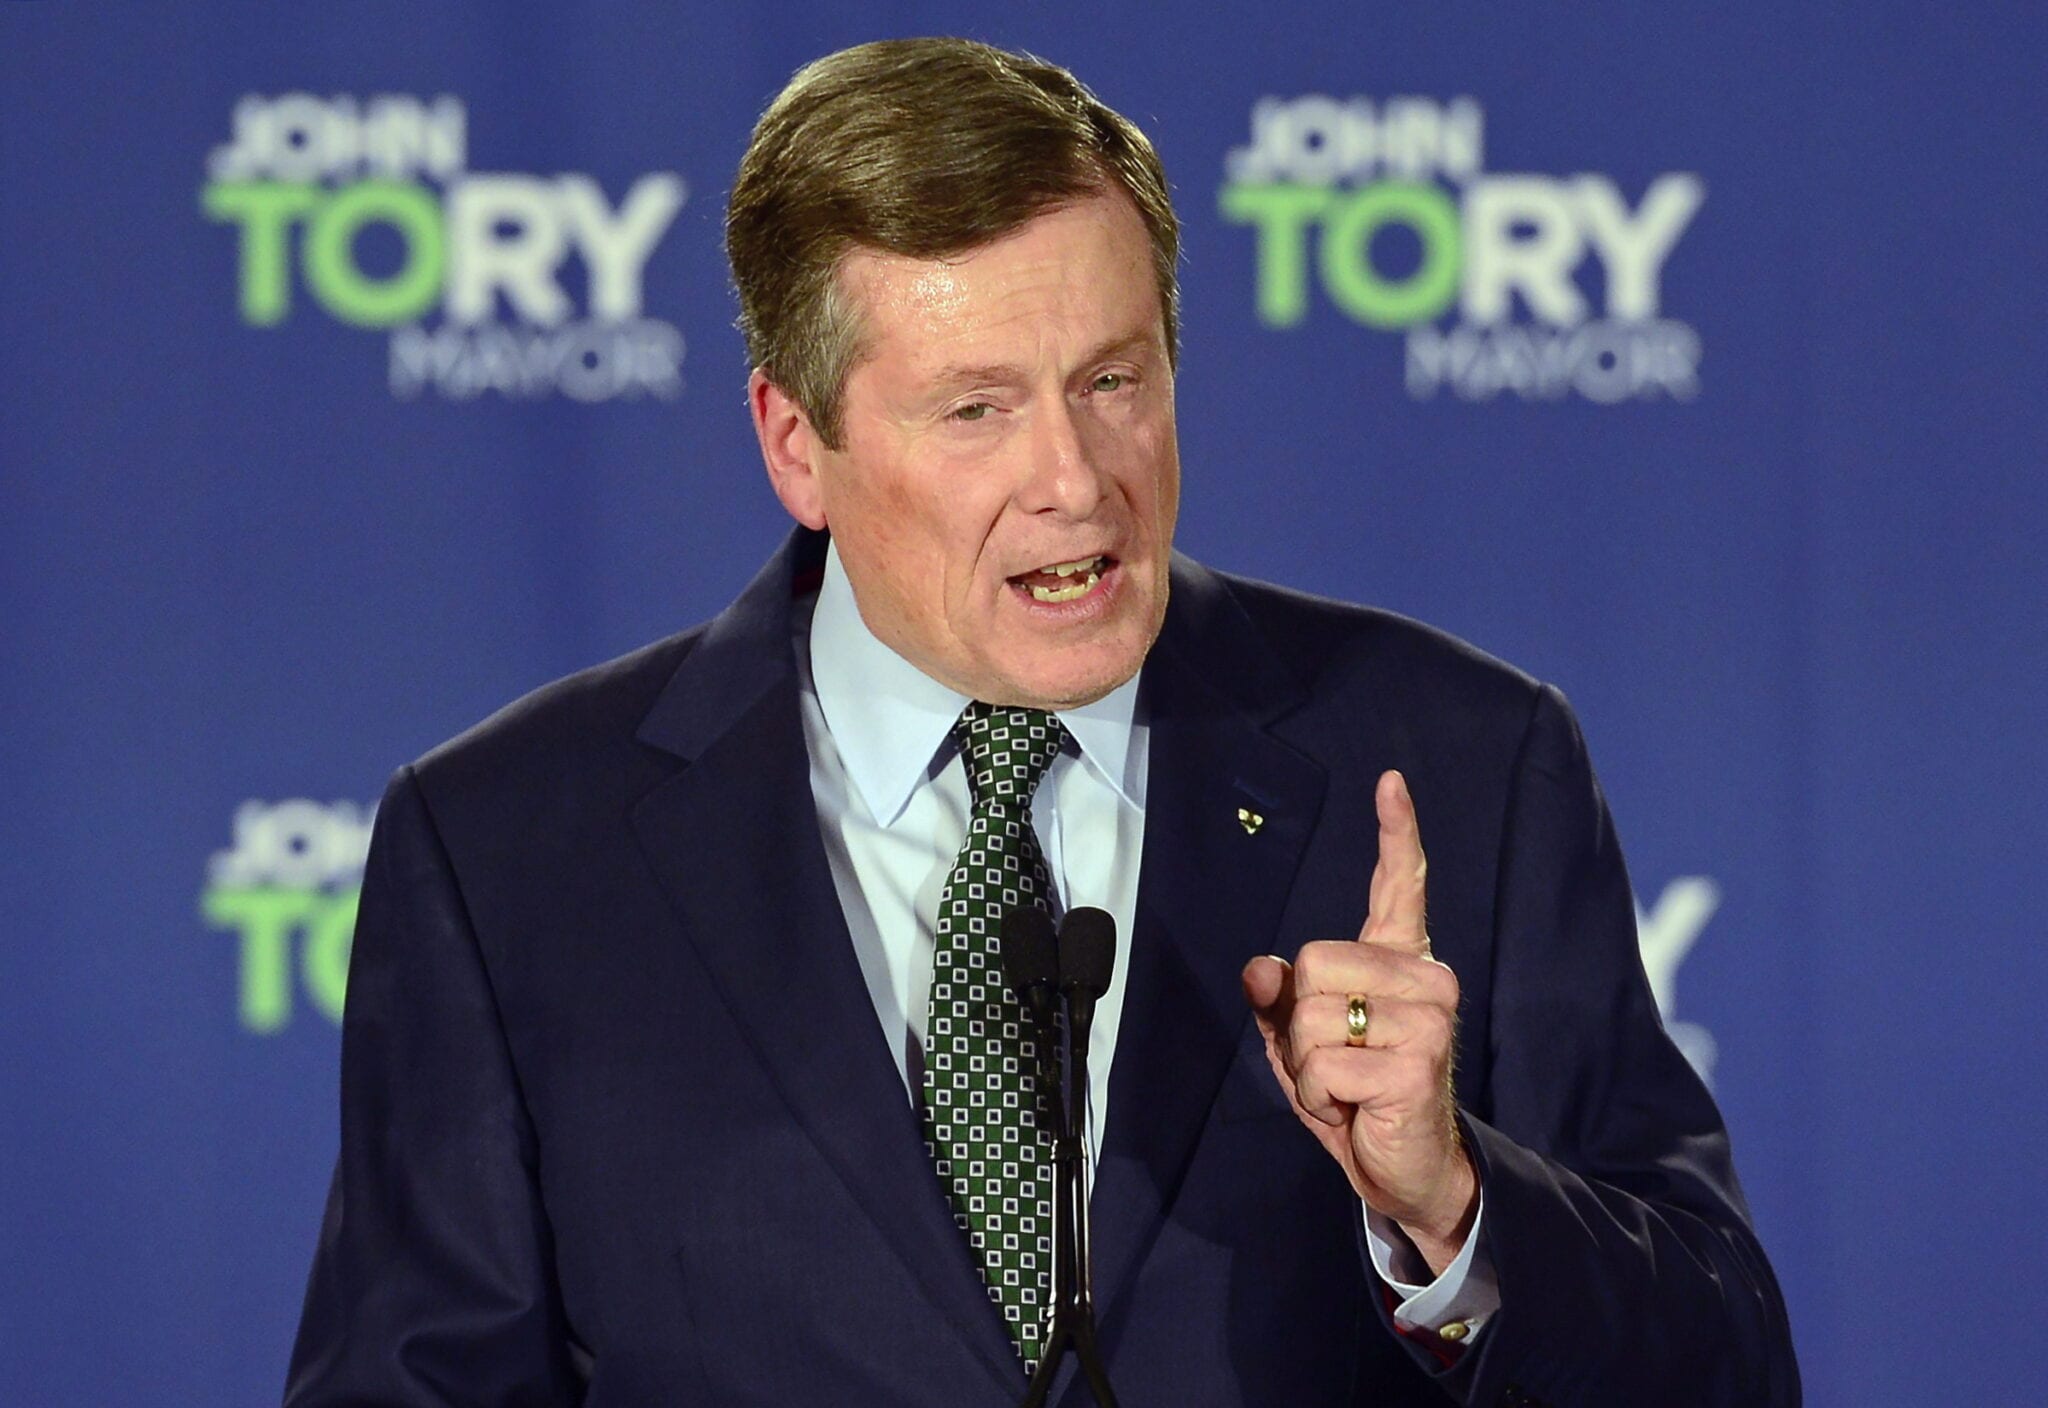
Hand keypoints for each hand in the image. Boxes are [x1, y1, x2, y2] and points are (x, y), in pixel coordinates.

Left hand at [1241, 770, 1477, 1274]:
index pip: (1400, 885)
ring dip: (1306, 1067)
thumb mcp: (1303, 1044)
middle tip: (1335, 1062)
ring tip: (1346, 1086)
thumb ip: (1279, 1001)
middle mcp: (1425, 979)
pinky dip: (1319, 1096)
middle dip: (1296, 1024)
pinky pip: (1324, 1065)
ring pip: (1310, 1017)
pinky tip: (1356, 1108)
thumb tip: (1259, 970)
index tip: (1391, 782)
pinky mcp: (1417, 1063)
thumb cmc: (1356, 1094)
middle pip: (1310, 964)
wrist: (1407, 1166)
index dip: (1396, 833)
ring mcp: (1428, 1020)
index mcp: (1401, 962)